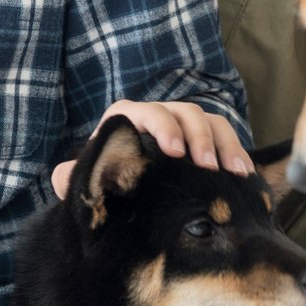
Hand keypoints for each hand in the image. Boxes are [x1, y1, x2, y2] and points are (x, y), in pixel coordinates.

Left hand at [50, 99, 251, 197]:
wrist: (126, 192)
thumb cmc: (104, 183)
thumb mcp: (87, 183)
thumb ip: (73, 180)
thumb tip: (61, 177)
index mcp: (124, 120)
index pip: (142, 112)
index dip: (161, 126)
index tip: (175, 152)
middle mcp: (156, 118)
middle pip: (183, 113)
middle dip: (199, 137)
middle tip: (208, 167)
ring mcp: (183, 127)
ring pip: (208, 122)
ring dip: (224, 145)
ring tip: (234, 173)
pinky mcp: (203, 141)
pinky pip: (224, 137)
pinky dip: (235, 153)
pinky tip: (244, 176)